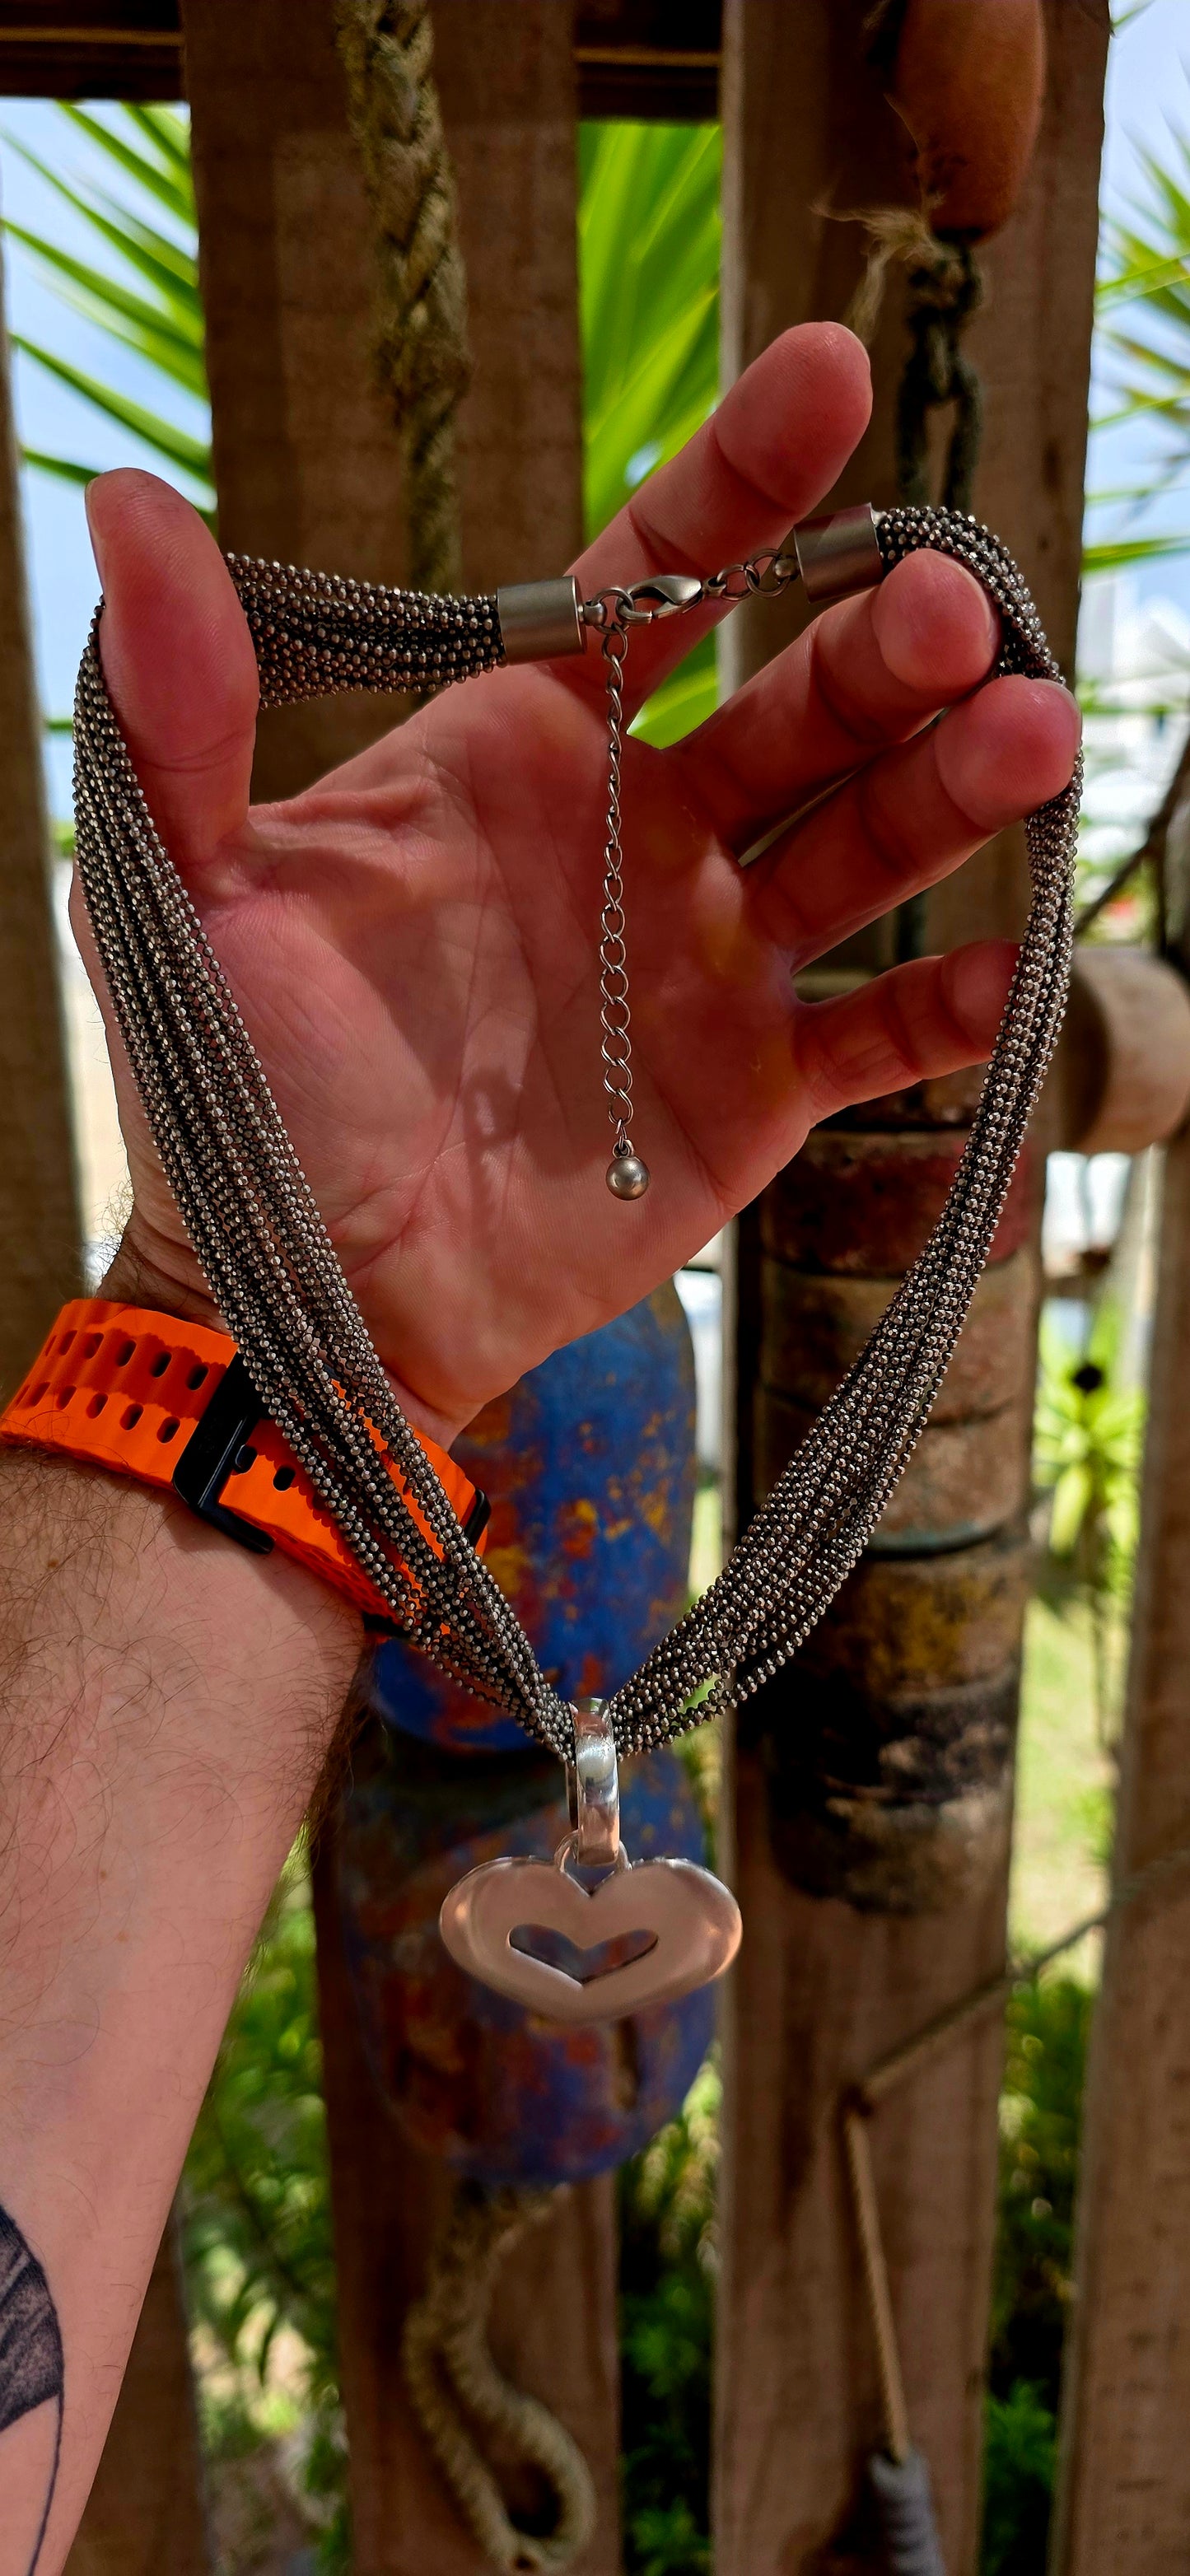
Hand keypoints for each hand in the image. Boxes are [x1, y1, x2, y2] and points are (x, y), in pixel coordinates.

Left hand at [80, 323, 1078, 1443]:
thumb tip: (124, 501)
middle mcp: (637, 834)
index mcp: (520, 751)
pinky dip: (953, 1005)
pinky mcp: (758, 1091)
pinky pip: (882, 1035)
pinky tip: (1007, 961)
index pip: (650, 585)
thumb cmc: (242, 1094)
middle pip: (796, 703)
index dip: (739, 484)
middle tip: (944, 615)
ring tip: (1028, 738)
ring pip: (863, 844)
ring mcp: (710, 961)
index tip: (826, 375)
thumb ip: (184, 706)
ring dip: (951, 788)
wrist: (308, 1306)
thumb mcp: (188, 890)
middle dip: (880, 648)